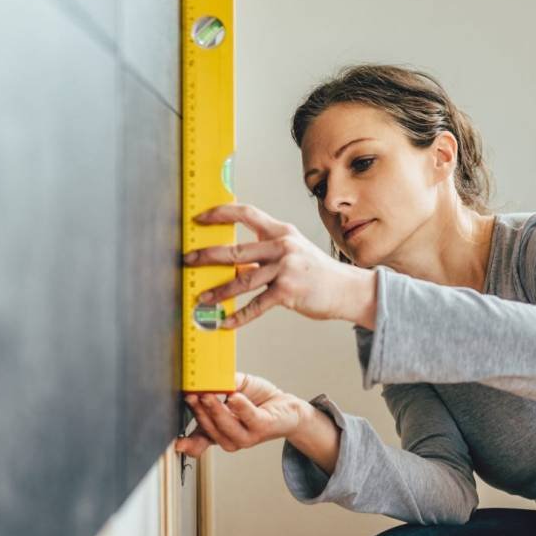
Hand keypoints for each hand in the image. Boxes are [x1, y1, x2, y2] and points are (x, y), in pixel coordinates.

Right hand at [176, 371, 302, 455]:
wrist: (284, 406)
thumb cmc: (255, 399)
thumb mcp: (231, 391)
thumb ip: (217, 386)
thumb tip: (205, 379)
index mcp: (217, 431)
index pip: (198, 441)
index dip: (187, 444)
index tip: (176, 443)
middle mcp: (229, 438)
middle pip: (209, 428)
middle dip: (199, 411)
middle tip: (192, 395)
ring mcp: (246, 436)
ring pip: (226, 426)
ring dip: (216, 410)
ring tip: (208, 394)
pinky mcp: (262, 428)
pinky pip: (249, 418)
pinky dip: (241, 407)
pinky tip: (234, 397)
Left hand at [182, 202, 374, 329]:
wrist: (347, 289)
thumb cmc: (317, 272)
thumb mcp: (295, 251)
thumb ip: (268, 250)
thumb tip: (234, 260)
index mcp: (282, 231)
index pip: (246, 213)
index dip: (220, 213)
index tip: (199, 217)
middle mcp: (283, 246)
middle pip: (236, 249)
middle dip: (207, 256)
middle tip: (188, 260)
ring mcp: (285, 269)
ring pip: (242, 280)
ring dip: (219, 291)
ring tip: (203, 298)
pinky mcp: (288, 292)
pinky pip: (257, 305)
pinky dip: (239, 316)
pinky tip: (225, 322)